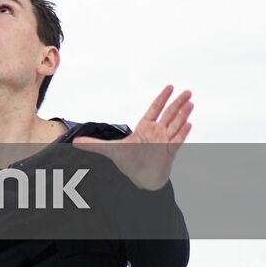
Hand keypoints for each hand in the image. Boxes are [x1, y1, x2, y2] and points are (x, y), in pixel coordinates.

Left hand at [72, 86, 193, 190]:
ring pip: (175, 125)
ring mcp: (164, 142)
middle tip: (187, 91)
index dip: (162, 98)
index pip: (155, 109)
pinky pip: (178, 140)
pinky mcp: (169, 153)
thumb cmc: (128, 162)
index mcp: (144, 128)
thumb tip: (74, 142)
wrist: (140, 180)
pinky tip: (189, 123)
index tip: (170, 86)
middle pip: (169, 114)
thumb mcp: (109, 150)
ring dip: (183, 114)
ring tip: (191, 103)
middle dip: (178, 103)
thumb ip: (93, 145)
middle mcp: (156, 133)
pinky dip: (183, 132)